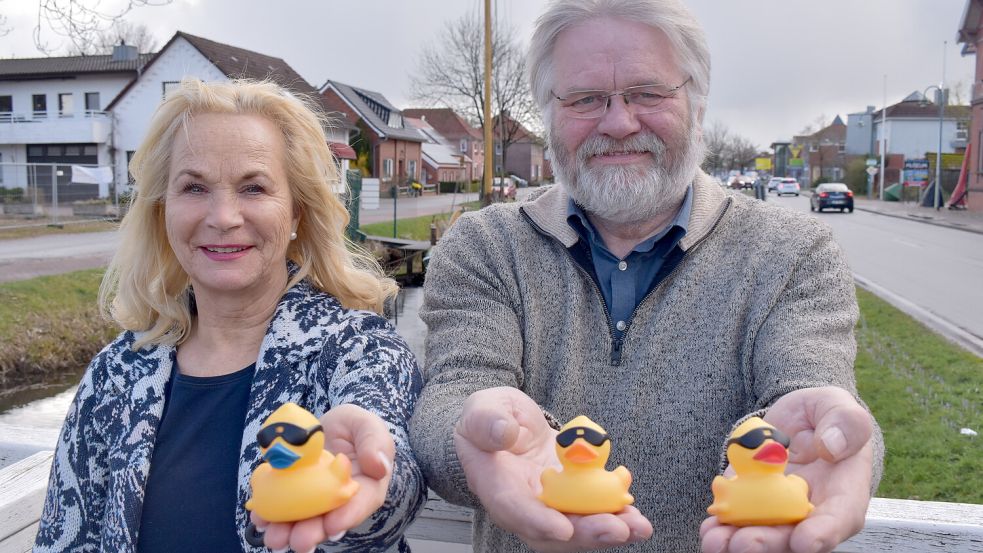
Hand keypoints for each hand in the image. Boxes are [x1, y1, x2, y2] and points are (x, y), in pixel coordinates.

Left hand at [251, 404, 394, 551]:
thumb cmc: (352, 426)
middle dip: (313, 532)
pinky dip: (268, 515)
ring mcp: (314, 500)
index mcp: (366, 485)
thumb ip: (375, 441)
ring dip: (288, 531)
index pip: (361, 503)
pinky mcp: (292, 495)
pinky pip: (280, 508)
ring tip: (275, 538)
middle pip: (329, 520)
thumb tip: (379, 467)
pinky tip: (260, 518)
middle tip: (300, 541)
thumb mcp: (367, 424)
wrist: (324, 426)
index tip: (333, 525)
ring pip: (303, 520)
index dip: (348, 516)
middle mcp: (340, 499)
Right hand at [455, 387, 651, 551]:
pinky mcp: (569, 497)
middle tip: (618, 529)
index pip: (513, 509)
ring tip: (638, 526)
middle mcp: (522, 504)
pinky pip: (591, 512)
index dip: (538, 521)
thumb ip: (487, 421)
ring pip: (576, 527)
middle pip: (552, 531)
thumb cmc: (488, 417)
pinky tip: (636, 513)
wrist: (504, 423)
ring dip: (608, 529)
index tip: (564, 528)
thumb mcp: (481, 409)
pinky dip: (615, 514)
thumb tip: (503, 433)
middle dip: (586, 534)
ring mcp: (548, 504)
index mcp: (494, 483)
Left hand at [700, 386, 874, 552]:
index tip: (804, 542)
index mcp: (844, 489)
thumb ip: (845, 423)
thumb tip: (831, 447)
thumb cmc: (826, 415)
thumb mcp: (839, 406)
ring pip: (764, 534)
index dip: (823, 533)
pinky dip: (722, 527)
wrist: (798, 421)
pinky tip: (709, 530)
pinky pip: (739, 519)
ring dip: (740, 542)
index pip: (840, 517)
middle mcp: (813, 509)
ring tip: (717, 541)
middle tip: (744, 543)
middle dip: (769, 543)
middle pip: (794, 535)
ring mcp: (780, 510)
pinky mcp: (752, 502)